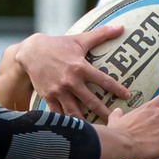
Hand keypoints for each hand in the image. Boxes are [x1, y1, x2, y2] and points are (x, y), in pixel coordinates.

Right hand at [14, 29, 131, 120]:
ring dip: (86, 122)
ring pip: (74, 112)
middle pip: (91, 101)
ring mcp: (58, 91)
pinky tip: (76, 131)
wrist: (30, 52)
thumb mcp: (79, 39)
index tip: (128, 96)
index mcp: (80, 67)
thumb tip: (121, 27)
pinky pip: (59, 114)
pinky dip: (67, 123)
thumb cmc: (58, 45)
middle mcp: (70, 81)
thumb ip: (101, 35)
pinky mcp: (48, 97)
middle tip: (116, 120)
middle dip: (104, 112)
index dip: (117, 89)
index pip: (103, 80)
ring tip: (98, 131)